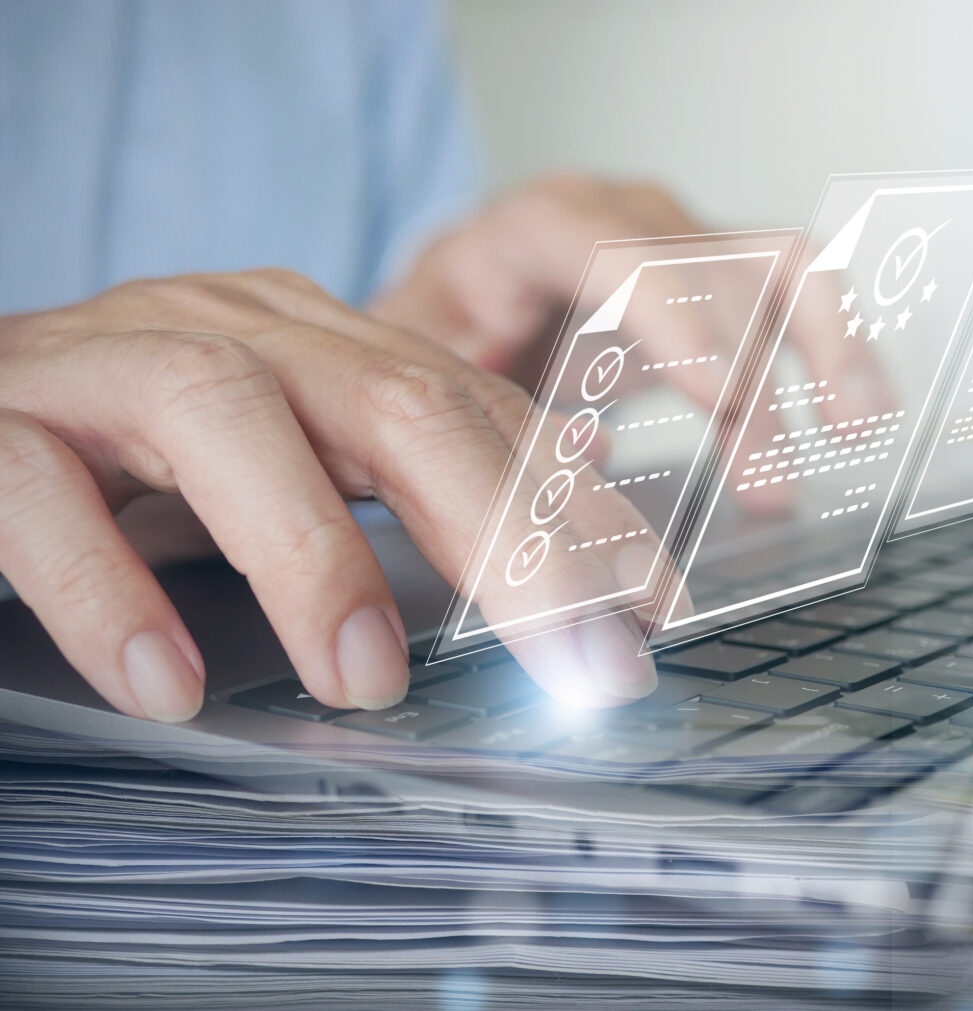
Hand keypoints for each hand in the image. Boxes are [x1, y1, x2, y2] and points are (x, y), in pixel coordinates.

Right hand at [0, 269, 662, 721]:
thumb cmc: (118, 447)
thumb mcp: (285, 452)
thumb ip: (410, 466)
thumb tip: (578, 495)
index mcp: (314, 342)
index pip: (478, 411)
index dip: (574, 507)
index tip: (652, 608)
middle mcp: (226, 332)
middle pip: (395, 404)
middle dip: (506, 533)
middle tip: (574, 657)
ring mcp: (102, 366)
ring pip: (230, 421)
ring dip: (313, 558)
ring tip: (366, 681)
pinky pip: (43, 493)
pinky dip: (110, 591)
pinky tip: (165, 683)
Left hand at [372, 174, 894, 461]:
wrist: (457, 316)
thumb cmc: (438, 352)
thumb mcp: (423, 385)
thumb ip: (485, 416)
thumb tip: (589, 452)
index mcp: (524, 232)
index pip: (601, 244)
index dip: (670, 312)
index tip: (722, 391)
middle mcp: (617, 216)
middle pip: (702, 270)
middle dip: (750, 376)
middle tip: (768, 476)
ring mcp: (678, 239)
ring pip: (772, 267)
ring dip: (825, 347)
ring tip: (854, 429)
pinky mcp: (721, 276)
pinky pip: (800, 290)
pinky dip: (842, 345)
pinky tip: (864, 411)